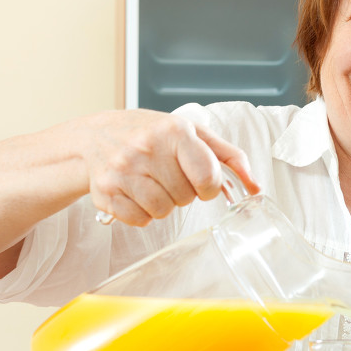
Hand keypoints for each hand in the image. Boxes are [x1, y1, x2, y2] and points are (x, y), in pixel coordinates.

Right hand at [82, 109, 258, 225]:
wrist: (95, 137)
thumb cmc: (150, 134)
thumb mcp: (191, 133)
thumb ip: (229, 156)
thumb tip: (255, 187)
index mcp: (173, 130)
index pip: (207, 175)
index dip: (209, 185)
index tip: (201, 180)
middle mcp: (146, 148)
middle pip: (185, 197)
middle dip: (183, 191)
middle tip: (168, 175)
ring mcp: (123, 171)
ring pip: (163, 211)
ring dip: (163, 203)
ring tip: (152, 183)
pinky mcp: (106, 192)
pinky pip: (140, 220)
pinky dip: (142, 212)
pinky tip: (135, 192)